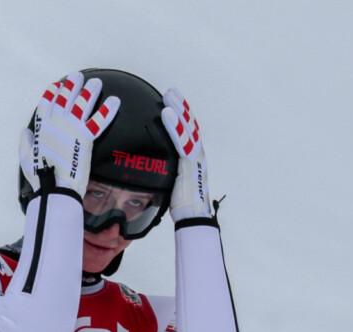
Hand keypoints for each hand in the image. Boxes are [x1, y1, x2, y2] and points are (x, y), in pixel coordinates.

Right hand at [19, 72, 119, 198]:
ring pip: (83, 104)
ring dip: (90, 92)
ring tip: (95, 83)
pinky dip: (107, 110)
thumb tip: (26, 132)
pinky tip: (114, 102)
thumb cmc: (39, 175)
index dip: (52, 93)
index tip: (56, 86)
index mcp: (42, 127)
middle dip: (72, 86)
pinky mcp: (86, 137)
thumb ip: (25, 142)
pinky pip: (99, 121)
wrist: (54, 187)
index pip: (46, 103)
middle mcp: (57, 123)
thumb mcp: (25, 156)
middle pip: (66, 99)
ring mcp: (72, 128)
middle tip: (77, 77)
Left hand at [161, 87, 210, 219]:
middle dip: (181, 106)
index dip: (183, 116)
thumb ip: (167, 171)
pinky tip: (166, 114)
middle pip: (190, 124)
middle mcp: (198, 154)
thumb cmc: (182, 204)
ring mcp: (196, 158)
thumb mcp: (172, 183)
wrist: (192, 217)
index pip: (189, 132)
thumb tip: (153, 169)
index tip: (175, 104)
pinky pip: (182, 140)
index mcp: (194, 159)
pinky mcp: (190, 163)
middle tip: (171, 92)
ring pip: (188, 127)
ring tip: (169, 96)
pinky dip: (174, 125)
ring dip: (178, 109)